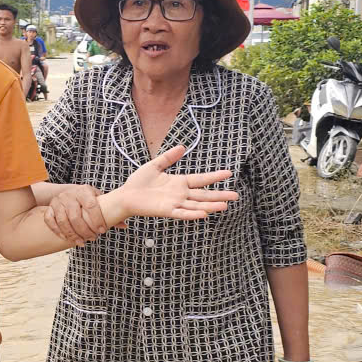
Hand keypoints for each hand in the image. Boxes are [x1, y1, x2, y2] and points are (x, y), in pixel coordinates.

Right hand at [45, 186, 115, 246]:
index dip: (97, 220)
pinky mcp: (49, 208)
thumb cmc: (88, 200)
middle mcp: (69, 194)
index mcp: (84, 191)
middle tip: (92, 239)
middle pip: (75, 216)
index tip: (103, 231)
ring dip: (72, 234)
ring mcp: (57, 201)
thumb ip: (110, 212)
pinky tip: (67, 239)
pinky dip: (58, 232)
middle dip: (85, 230)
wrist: (69, 193)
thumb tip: (124, 226)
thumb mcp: (98, 202)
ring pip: (63, 221)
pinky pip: (50, 221)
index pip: (91, 206)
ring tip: (81, 243)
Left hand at [112, 144, 236, 219]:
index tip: (228, 173)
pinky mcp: (166, 210)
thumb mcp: (154, 165)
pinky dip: (192, 214)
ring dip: (210, 206)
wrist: (125, 195)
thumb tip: (182, 147)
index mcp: (179, 183)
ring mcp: (174, 203)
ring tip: (225, 205)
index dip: (214, 176)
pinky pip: (181, 213)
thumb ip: (168, 157)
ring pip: (196, 205)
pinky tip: (204, 214)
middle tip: (236, 195)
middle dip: (219, 195)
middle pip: (204, 195)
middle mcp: (180, 194)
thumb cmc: (138, 182)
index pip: (201, 179)